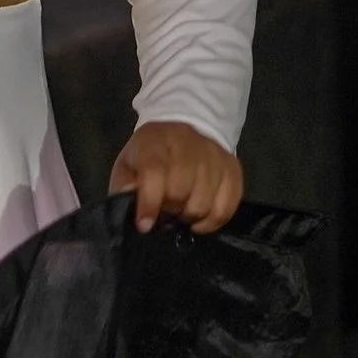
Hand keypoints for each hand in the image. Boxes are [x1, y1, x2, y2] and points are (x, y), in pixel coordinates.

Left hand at [109, 121, 243, 233]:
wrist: (181, 131)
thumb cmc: (148, 156)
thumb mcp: (127, 166)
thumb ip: (124, 187)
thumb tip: (135, 208)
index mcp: (155, 140)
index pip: (155, 171)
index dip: (149, 202)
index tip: (145, 225)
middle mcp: (188, 142)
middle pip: (182, 189)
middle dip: (169, 210)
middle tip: (164, 213)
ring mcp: (214, 154)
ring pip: (205, 201)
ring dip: (190, 217)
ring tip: (181, 214)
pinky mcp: (232, 167)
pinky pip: (228, 204)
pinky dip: (213, 221)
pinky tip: (199, 222)